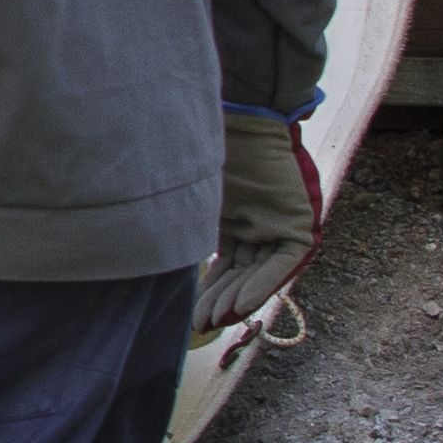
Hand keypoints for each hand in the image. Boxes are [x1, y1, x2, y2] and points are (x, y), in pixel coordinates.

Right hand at [197, 106, 323, 339]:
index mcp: (234, 218)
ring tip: (215, 320)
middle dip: (219, 300)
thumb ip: (185, 225)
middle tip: (200, 324)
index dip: (208, 289)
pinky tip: (238, 304)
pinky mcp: (298, 226)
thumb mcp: (195, 196)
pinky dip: (259, 285)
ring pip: (258, 273)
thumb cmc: (208, 148)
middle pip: (239, 273)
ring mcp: (278, 225)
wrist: (241, 117)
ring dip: (237, 298)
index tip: (192, 313)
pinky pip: (279, 264)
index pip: (224, 263)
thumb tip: (143, 250)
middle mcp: (258, 225)